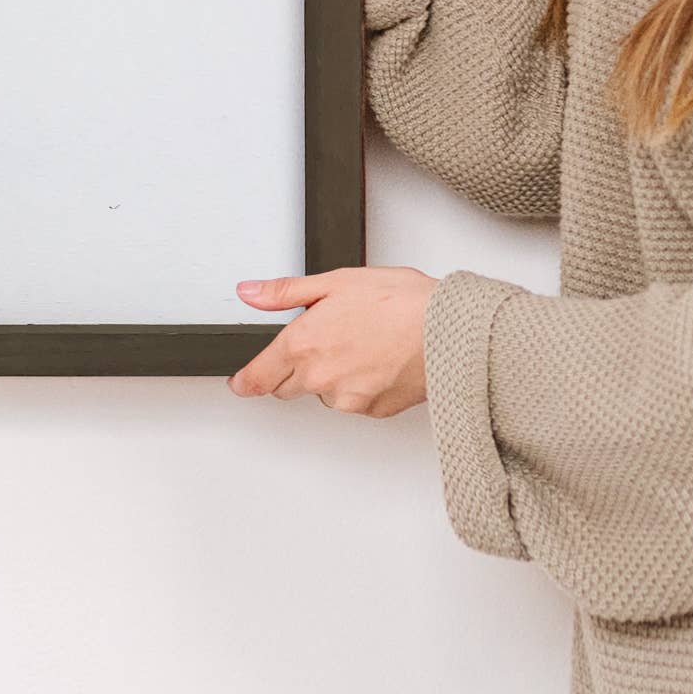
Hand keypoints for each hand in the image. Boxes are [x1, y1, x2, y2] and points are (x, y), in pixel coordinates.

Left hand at [229, 266, 433, 415]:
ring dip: (331, 377)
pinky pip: (355, 402)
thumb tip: (249, 293)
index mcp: (302, 346)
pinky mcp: (375, 410)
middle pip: (288, 387)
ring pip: (324, 394)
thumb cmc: (400, 302)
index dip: (246, 381)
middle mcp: (321, 379)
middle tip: (321, 344)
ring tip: (360, 345)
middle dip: (294, 370)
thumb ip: (284, 293)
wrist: (451, 331)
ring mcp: (349, 399)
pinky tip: (378, 361)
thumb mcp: (335, 282)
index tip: (241, 383)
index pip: (257, 378)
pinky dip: (360, 386)